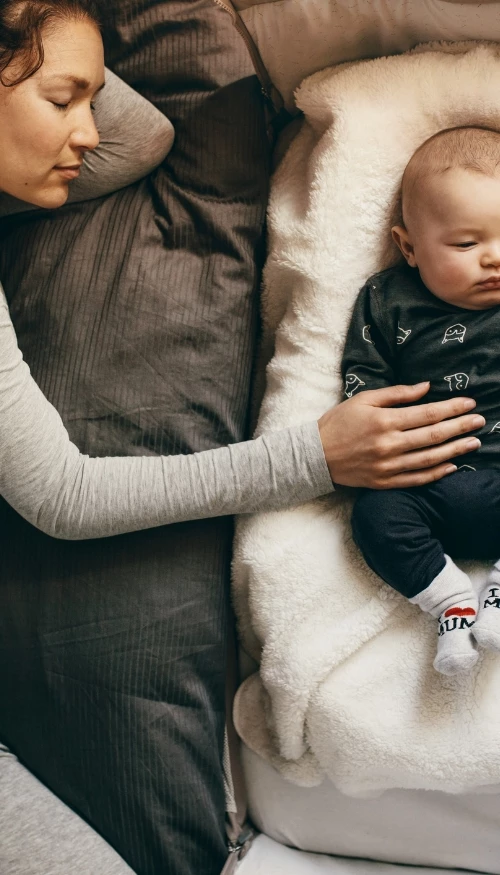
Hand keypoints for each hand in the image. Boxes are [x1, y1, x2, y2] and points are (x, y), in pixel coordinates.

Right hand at [318, 382, 484, 488]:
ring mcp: (388, 467)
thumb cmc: (338, 423)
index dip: (451, 408)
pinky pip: (416, 479)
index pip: (427, 414)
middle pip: (433, 436)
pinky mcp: (384, 482)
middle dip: (460, 427)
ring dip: (455, 450)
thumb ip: (397, 394)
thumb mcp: (364, 399)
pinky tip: (451, 466)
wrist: (315, 455)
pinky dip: (436, 473)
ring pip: (429, 459)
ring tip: (473, 442)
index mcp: (384, 421)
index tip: (469, 403)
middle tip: (480, 421)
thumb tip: (427, 388)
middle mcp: (389, 445)